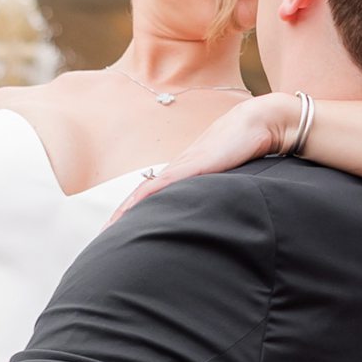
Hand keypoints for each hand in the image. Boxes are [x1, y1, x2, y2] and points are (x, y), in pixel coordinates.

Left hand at [108, 93, 298, 216]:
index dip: (131, 215)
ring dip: (126, 211)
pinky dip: (148, 196)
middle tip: (102, 238)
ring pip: (146, 192)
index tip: (117, 234)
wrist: (258, 122)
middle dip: (121, 218)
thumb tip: (218, 218)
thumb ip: (218, 193)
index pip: (150, 198)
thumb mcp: (229, 179)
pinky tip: (134, 208)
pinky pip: (165, 182)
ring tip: (110, 230)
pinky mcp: (194, 164)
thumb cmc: (246, 148)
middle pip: (140, 197)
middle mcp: (177, 171)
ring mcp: (184, 167)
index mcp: (184, 176)